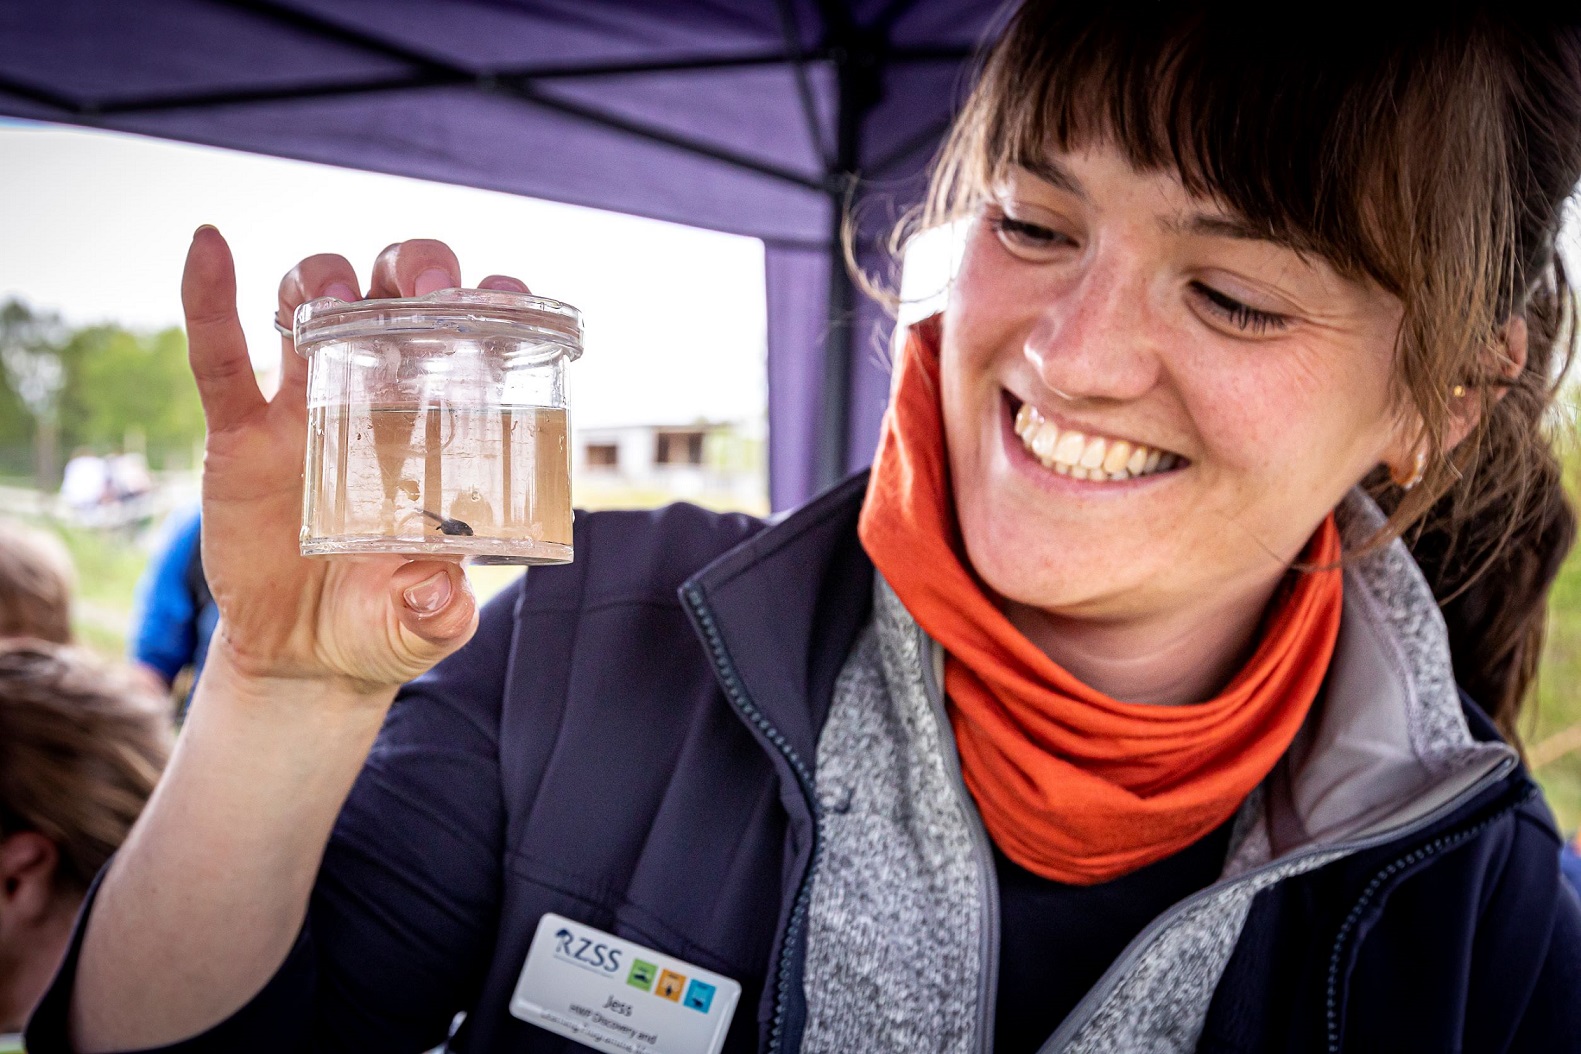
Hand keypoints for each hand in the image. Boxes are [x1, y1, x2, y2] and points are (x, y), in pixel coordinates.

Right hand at [183, 230, 528, 694]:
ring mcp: (305, 411)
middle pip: (394, 297)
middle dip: (413, 269)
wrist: (304, 659)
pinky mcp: (241, 436)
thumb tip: (435, 595)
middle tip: (429, 289)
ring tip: (331, 295)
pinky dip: (210, 298)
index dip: (490, 302)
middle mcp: (377, 402)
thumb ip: (437, 611)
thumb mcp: (425, 625)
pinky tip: (208, 247)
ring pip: (312, 305)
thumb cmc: (385, 623)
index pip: (470, 341)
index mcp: (440, 428)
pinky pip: (218, 357)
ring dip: (324, 277)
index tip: (508, 297)